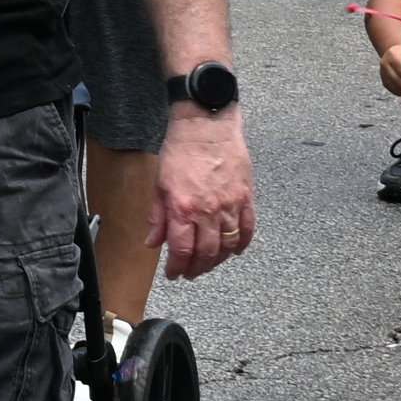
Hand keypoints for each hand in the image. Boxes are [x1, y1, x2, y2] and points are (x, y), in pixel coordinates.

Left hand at [151, 106, 255, 278]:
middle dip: (197, 269)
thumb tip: (152, 242)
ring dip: (217, 261)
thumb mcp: (159, 184)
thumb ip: (157, 217)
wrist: (206, 126)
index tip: (173, 273)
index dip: (177, 267)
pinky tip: (234, 251)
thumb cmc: (180, 150)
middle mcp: (208, 211)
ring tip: (208, 264)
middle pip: (206, 253)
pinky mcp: (246, 198)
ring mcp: (230, 206)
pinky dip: (242, 244)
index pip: (181, 250)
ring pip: (227, 246)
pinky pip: (248, 230)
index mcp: (183, 208)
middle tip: (190, 273)